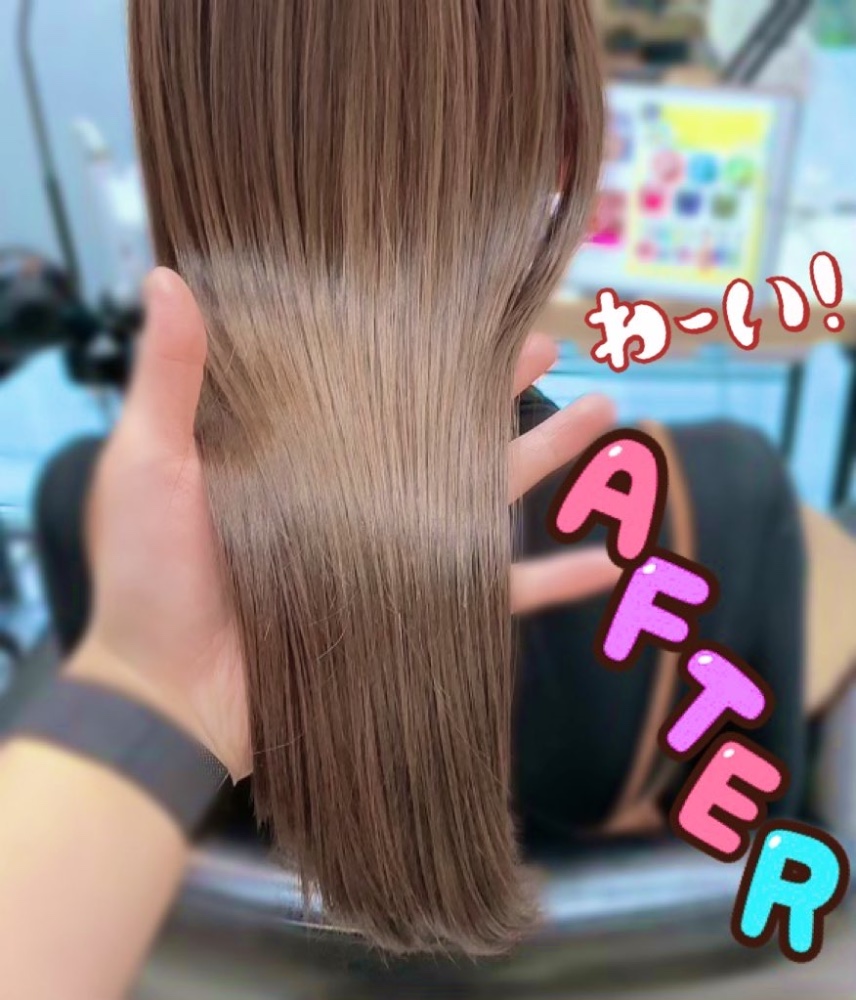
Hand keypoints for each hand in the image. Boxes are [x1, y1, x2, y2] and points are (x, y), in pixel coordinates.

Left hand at [71, 268, 616, 781]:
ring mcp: (394, 548)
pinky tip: (609, 567)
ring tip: (609, 413)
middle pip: (445, 425)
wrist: (167, 694)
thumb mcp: (152, 463)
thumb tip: (170, 274)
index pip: (375, 375)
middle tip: (554, 339)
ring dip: (551, 456)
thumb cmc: (152, 576)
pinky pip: (498, 594)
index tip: (462, 296)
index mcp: (304, 445)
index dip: (418, 336)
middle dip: (501, 384)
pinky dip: (554, 582)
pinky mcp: (415, 608)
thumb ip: (170, 378)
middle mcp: (359, 488)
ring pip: (489, 493)